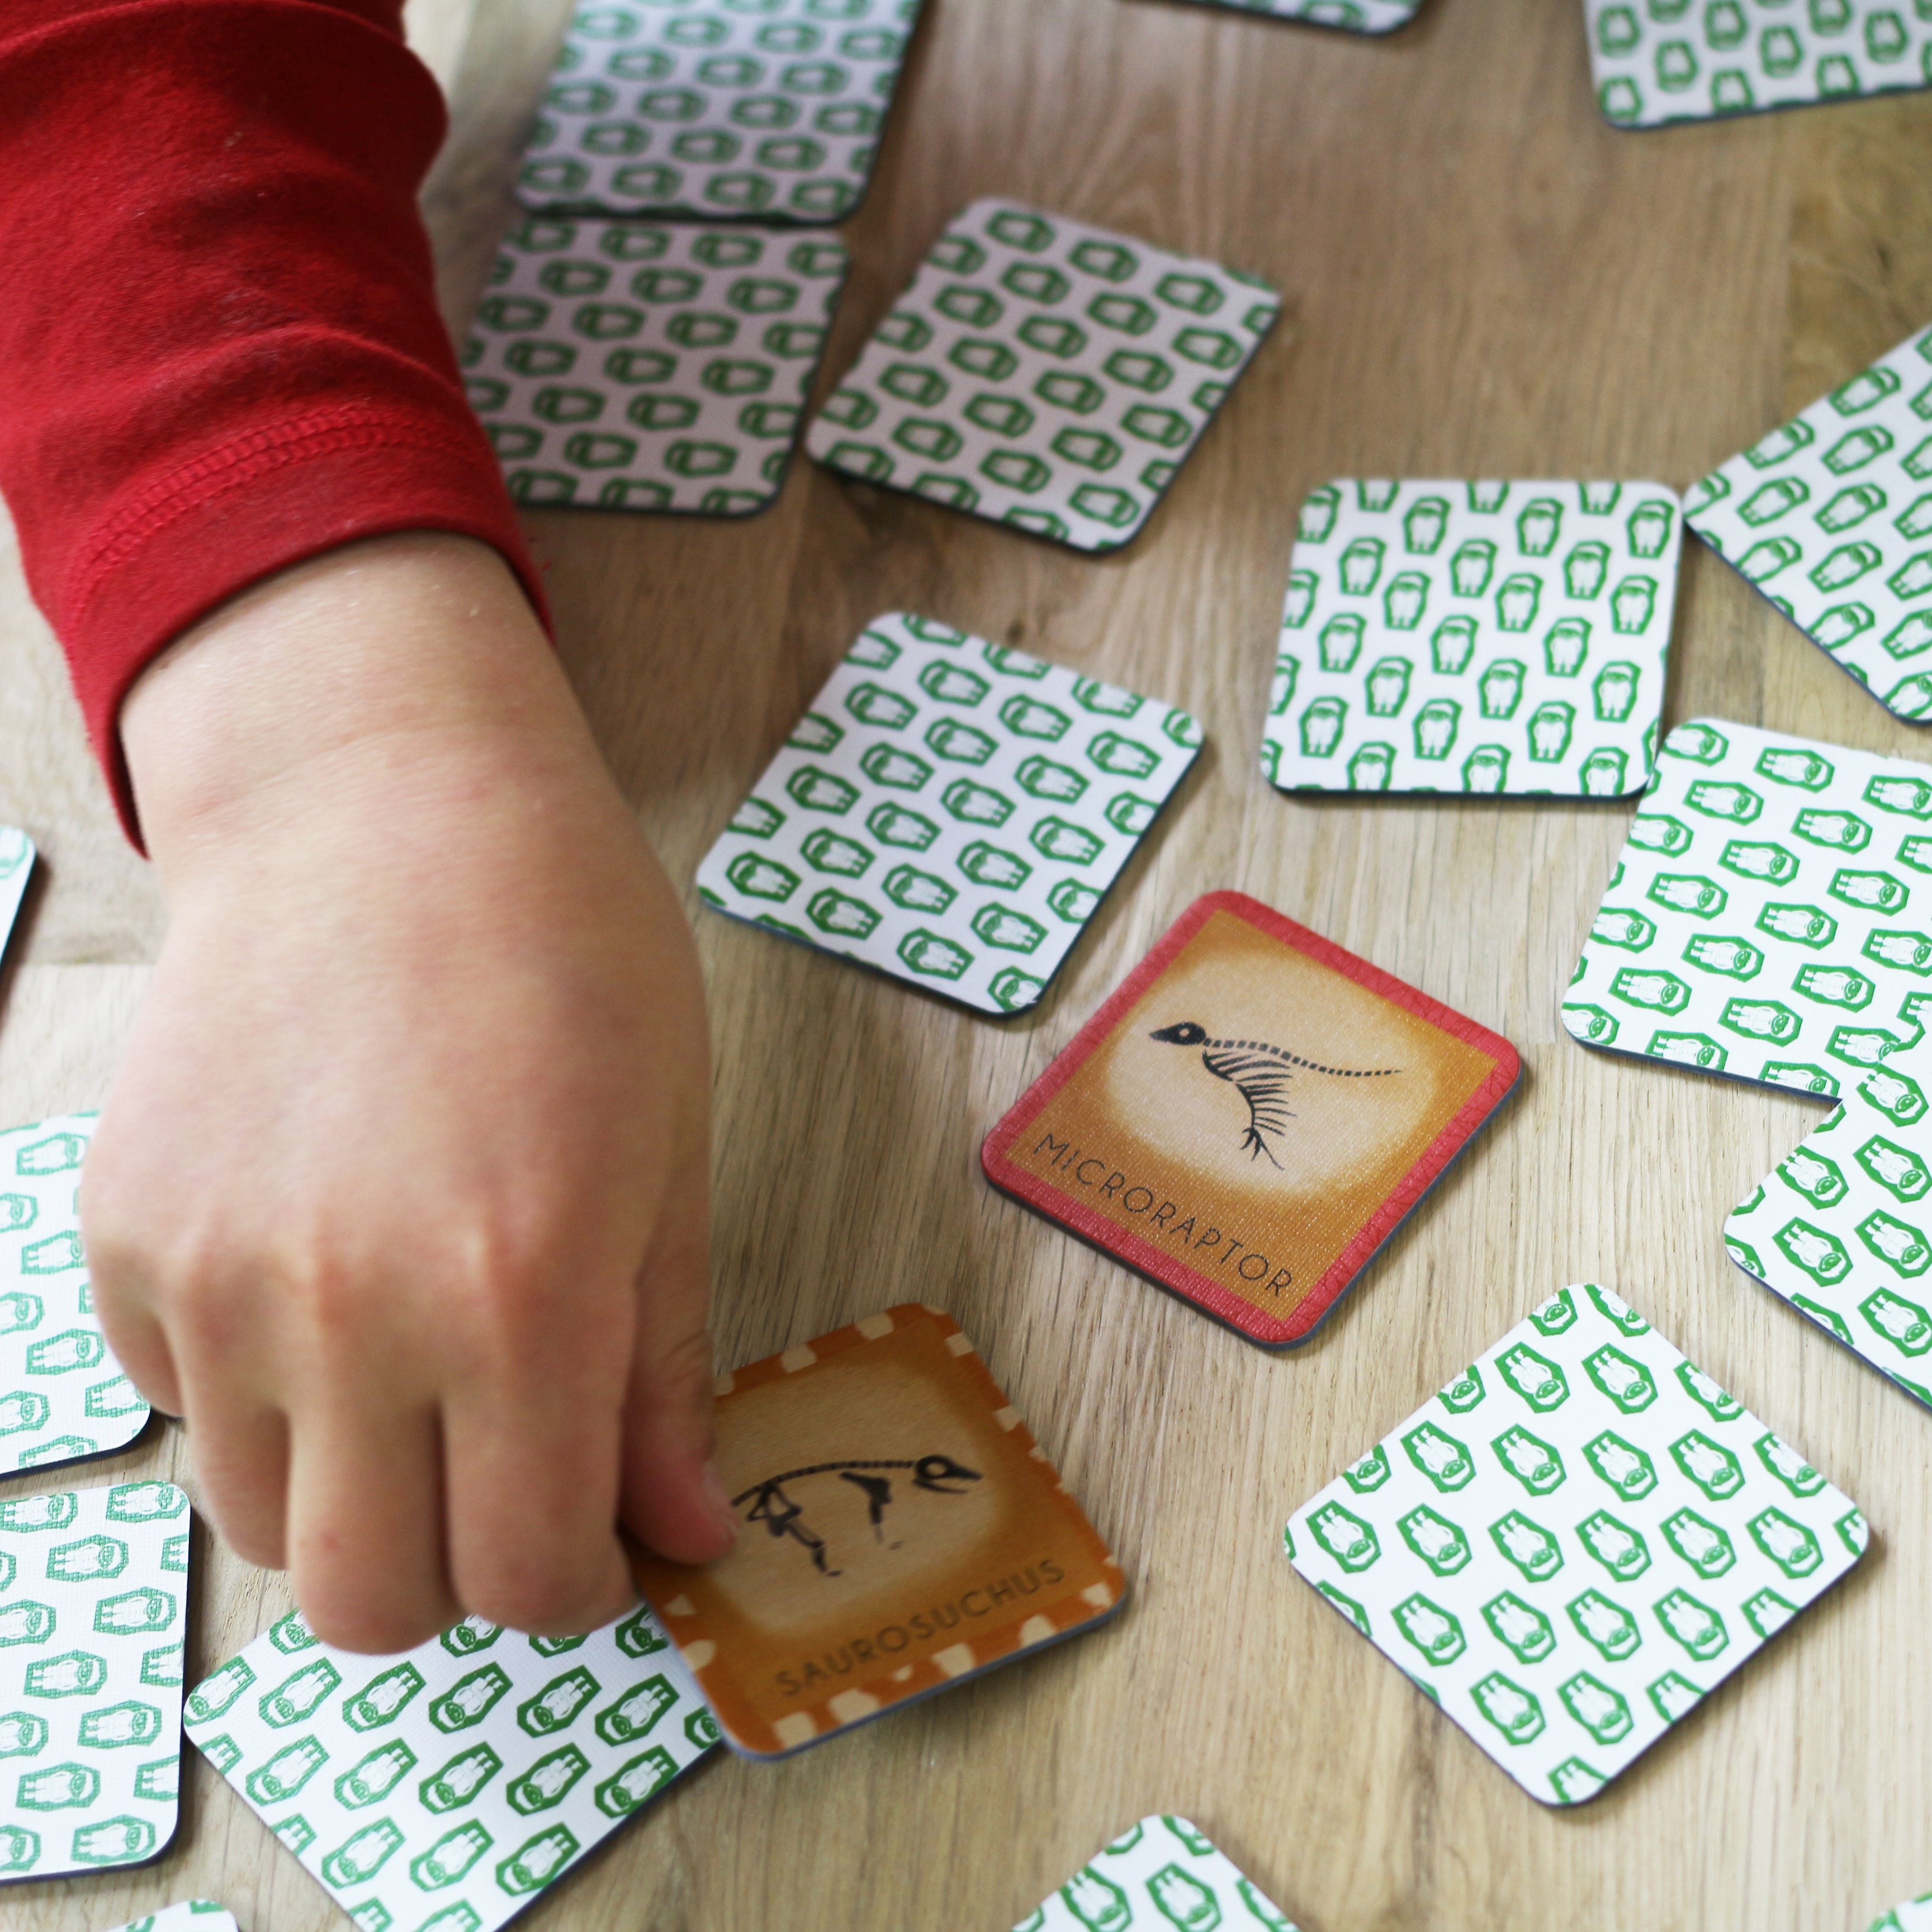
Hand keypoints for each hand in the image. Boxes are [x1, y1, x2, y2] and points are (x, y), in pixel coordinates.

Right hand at [82, 532, 737, 1652]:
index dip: (576, 1584)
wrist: (386, 811)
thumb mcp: (667, 1164)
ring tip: (411, 1370)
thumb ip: (662, 1374)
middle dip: (453, 1576)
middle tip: (502, 1482)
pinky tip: (318, 1272)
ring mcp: (215, 1280)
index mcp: (521, 1297)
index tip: (593, 1535)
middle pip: (370, 1601)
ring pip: (261, 1525)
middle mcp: (348, 1314)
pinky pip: (180, 1404)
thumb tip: (687, 1534)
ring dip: (349, 1494)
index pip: (529, 1576)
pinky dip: (254, 1391)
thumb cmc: (572, 966)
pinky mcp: (126, 1238)